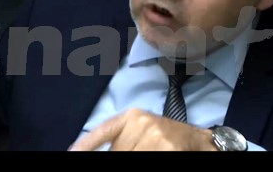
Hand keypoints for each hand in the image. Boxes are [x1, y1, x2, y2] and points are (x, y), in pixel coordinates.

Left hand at [69, 108, 217, 150]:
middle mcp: (141, 122)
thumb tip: (98, 151)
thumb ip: (121, 140)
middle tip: (133, 150)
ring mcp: (155, 137)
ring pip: (129, 155)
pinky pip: (145, 157)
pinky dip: (142, 157)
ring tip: (148, 151)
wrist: (200, 140)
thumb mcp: (141, 131)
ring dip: (133, 157)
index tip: (72, 152)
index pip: (103, 131)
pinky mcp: (168, 149)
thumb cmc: (167, 137)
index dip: (85, 145)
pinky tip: (149, 153)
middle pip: (117, 151)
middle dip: (119, 156)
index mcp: (131, 116)